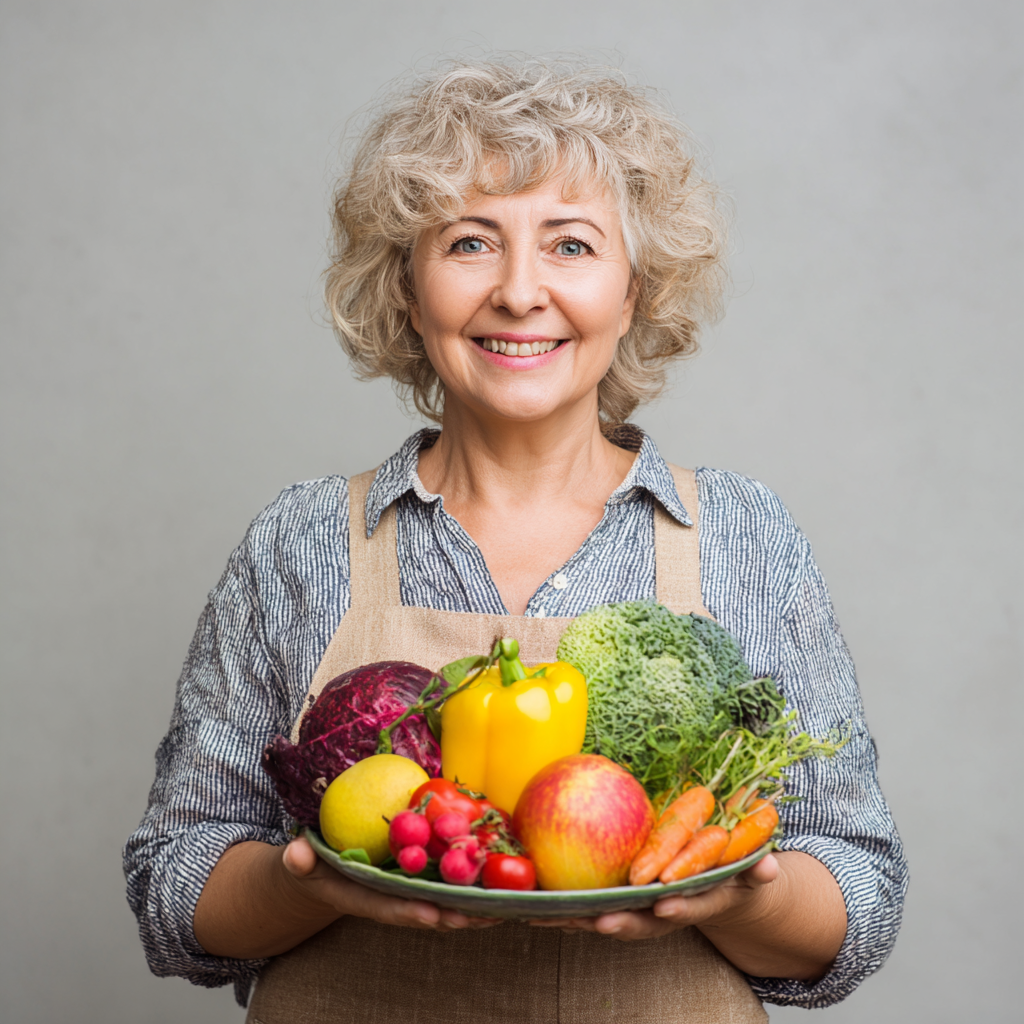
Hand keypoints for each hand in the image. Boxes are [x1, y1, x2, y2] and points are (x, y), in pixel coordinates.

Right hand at [281, 836, 499, 932]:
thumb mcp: (301, 862)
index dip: (408, 912)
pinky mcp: (418, 881)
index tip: (431, 914)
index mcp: (362, 897)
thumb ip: (299, 860)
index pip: (386, 908)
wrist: (320, 874)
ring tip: (501, 908)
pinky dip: (470, 889)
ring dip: (470, 908)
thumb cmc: (312, 866)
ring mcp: (405, 893)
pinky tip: (498, 888)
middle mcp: (388, 899)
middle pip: (424, 911)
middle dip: (452, 915)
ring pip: (441, 904)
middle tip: (481, 914)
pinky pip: (446, 887)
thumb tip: (295, 854)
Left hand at [529, 854, 778, 939]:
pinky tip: (537, 903)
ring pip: (608, 919)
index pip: (691, 906)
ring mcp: (640, 913)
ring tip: (554, 916)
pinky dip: (565, 909)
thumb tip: (772, 868)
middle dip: (622, 924)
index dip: (681, 906)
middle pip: (642, 923)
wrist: (716, 894)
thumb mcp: (749, 875)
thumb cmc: (731, 877)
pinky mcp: (619, 906)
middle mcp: (665, 914)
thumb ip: (758, 872)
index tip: (668, 902)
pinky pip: (590, 908)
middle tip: (600, 922)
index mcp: (696, 903)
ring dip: (580, 921)